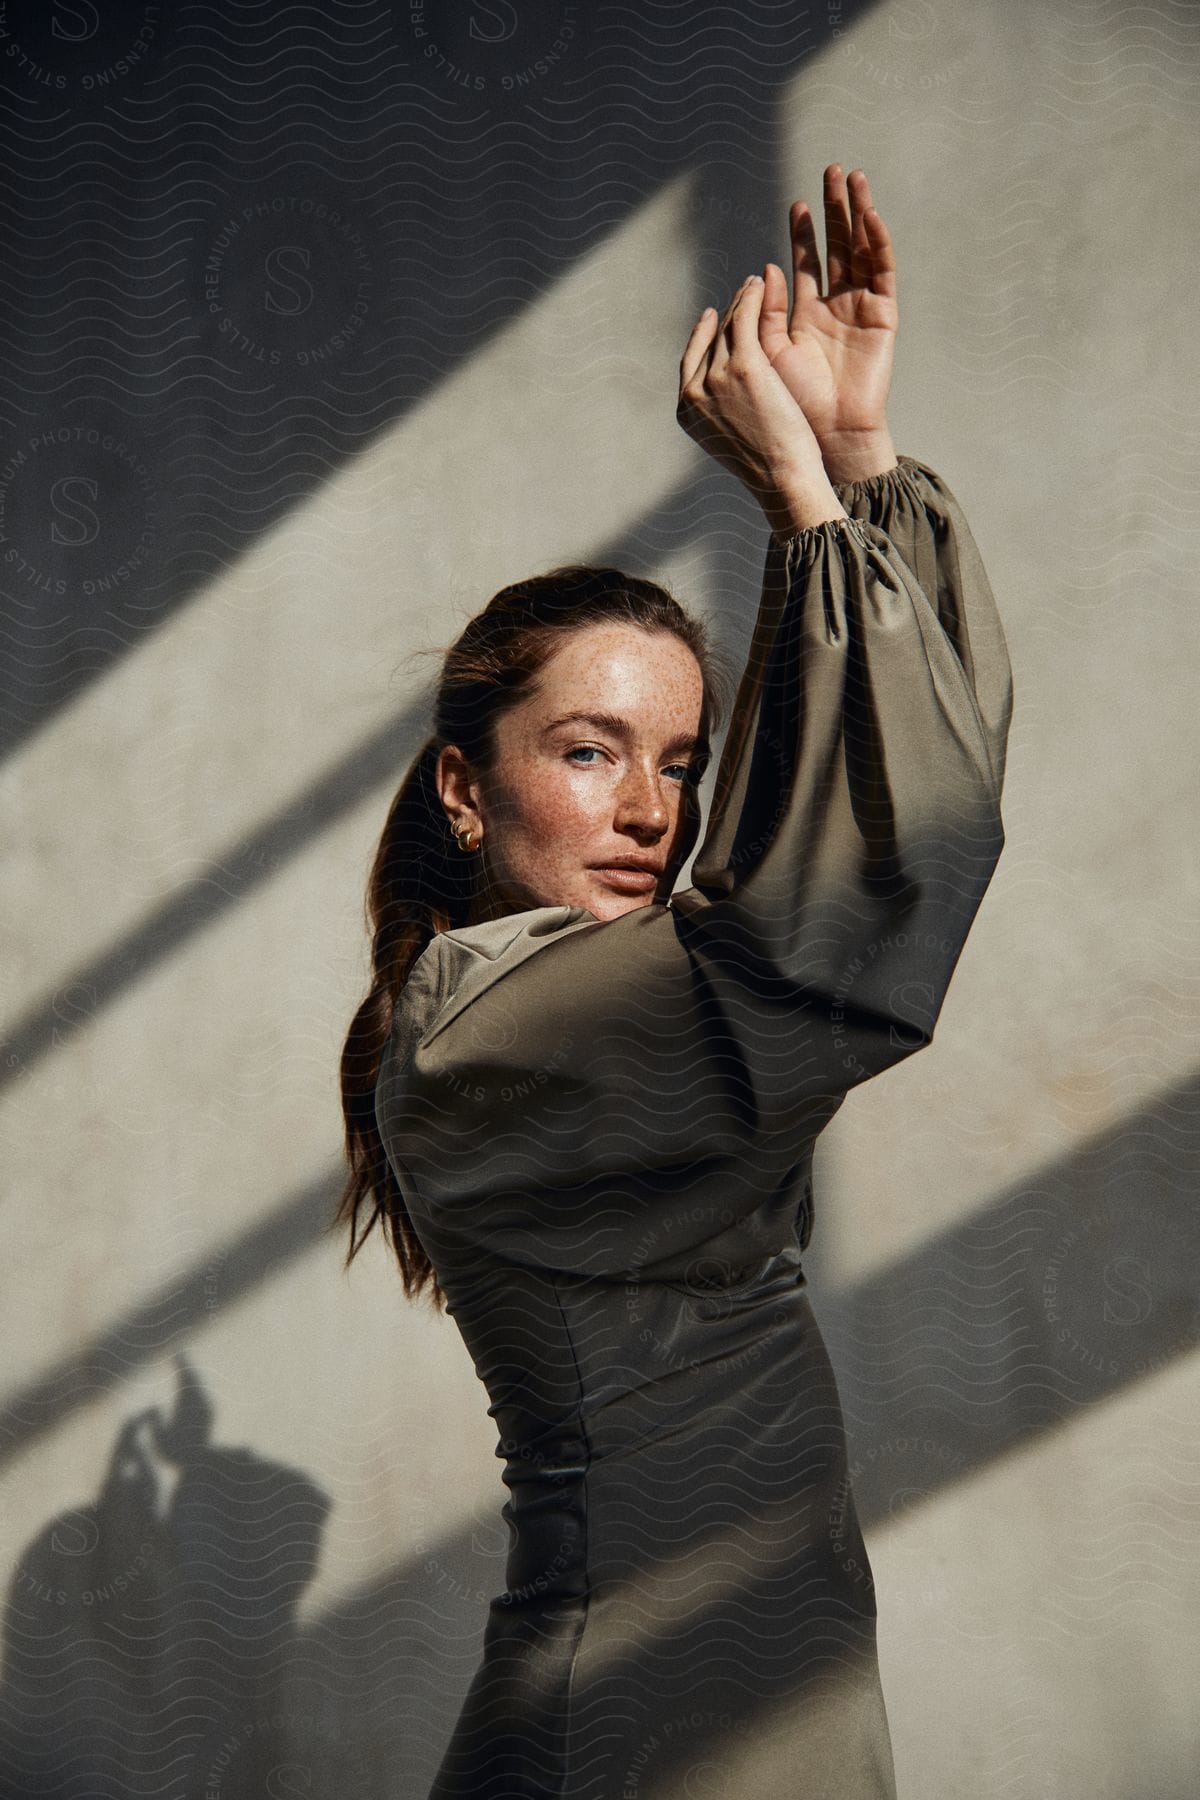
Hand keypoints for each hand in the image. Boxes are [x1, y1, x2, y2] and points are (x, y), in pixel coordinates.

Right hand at [677, 274, 846, 531]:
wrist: (782, 480)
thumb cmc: (768, 467)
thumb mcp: (734, 438)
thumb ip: (722, 412)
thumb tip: (729, 399)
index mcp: (686, 412)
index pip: (690, 361)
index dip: (703, 336)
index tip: (714, 318)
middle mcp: (694, 391)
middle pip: (709, 340)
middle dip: (725, 315)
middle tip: (742, 294)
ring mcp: (715, 377)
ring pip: (727, 326)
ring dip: (740, 300)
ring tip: (753, 284)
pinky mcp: (743, 365)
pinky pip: (744, 318)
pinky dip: (750, 297)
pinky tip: (759, 284)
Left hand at [758, 165, 898, 481]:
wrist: (826, 435)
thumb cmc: (792, 403)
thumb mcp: (767, 353)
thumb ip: (765, 312)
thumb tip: (764, 270)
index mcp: (806, 315)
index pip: (807, 262)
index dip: (804, 232)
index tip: (797, 204)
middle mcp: (836, 307)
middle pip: (838, 247)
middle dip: (835, 209)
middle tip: (831, 170)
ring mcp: (862, 309)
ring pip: (861, 251)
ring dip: (858, 214)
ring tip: (853, 177)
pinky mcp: (883, 317)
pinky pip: (882, 273)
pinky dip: (877, 244)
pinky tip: (869, 217)